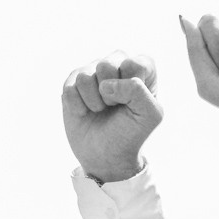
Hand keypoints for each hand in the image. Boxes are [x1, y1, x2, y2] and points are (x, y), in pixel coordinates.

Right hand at [61, 53, 164, 183]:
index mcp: (141, 68)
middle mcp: (116, 63)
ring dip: (92, 102)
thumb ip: (138, 92)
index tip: (132, 104)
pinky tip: (84, 112)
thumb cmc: (131, 133)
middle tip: (113, 107)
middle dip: (109, 95)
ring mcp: (93, 71)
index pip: (133, 64)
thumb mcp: (149, 116)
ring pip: (85, 77)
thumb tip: (105, 85)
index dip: (130, 88)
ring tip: (99, 110)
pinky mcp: (72, 82)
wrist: (105, 155)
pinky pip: (69, 88)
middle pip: (106, 65)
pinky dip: (77, 106)